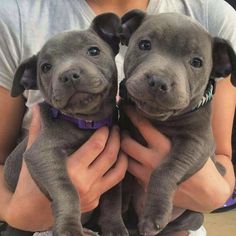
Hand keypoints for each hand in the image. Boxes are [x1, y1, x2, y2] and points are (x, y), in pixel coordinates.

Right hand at [5, 105, 127, 230]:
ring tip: (121, 141)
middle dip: (116, 138)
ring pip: (118, 171)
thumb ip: (38, 130)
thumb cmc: (30, 182)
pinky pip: (112, 183)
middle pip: (110, 156)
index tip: (105, 124)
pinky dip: (117, 168)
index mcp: (71, 170)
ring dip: (123, 154)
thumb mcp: (33, 155)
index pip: (96, 146)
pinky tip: (115, 158)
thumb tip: (38, 108)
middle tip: (116, 128)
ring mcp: (92, 195)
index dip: (104, 132)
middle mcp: (85, 184)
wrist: (30, 213)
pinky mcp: (95, 203)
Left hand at [121, 106, 233, 211]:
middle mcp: (152, 160)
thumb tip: (152, 118)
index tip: (124, 107)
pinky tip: (133, 160)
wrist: (204, 191)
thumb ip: (167, 133)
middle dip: (121, 135)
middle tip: (121, 130)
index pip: (141, 124)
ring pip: (125, 159)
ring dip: (123, 151)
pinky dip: (130, 165)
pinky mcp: (145, 187)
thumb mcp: (186, 144)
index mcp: (164, 145)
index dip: (131, 113)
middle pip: (126, 143)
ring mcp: (147, 175)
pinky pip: (131, 173)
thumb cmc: (196, 164)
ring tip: (124, 145)